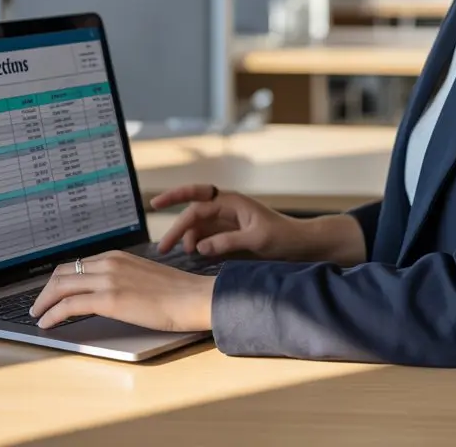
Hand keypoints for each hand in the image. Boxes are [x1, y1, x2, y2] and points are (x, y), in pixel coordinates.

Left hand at [30, 251, 214, 330]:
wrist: (193, 298)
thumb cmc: (177, 293)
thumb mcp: (145, 276)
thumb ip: (125, 278)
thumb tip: (111, 293)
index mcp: (119, 256)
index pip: (78, 264)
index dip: (60, 279)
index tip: (53, 292)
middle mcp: (110, 263)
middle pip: (63, 272)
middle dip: (46, 290)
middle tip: (39, 304)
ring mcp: (108, 279)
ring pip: (61, 286)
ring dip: (43, 302)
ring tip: (38, 315)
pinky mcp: (109, 299)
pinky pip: (69, 305)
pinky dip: (52, 314)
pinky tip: (47, 323)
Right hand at [151, 184, 368, 265]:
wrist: (301, 246)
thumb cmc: (283, 237)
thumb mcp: (256, 239)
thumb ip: (227, 242)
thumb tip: (199, 247)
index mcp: (232, 202)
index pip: (197, 199)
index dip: (175, 199)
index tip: (155, 204)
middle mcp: (227, 209)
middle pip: (193, 214)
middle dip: (177, 229)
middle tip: (163, 248)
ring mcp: (227, 223)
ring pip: (198, 227)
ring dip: (188, 239)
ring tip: (184, 254)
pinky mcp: (230, 236)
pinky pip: (207, 238)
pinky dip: (198, 245)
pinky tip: (194, 256)